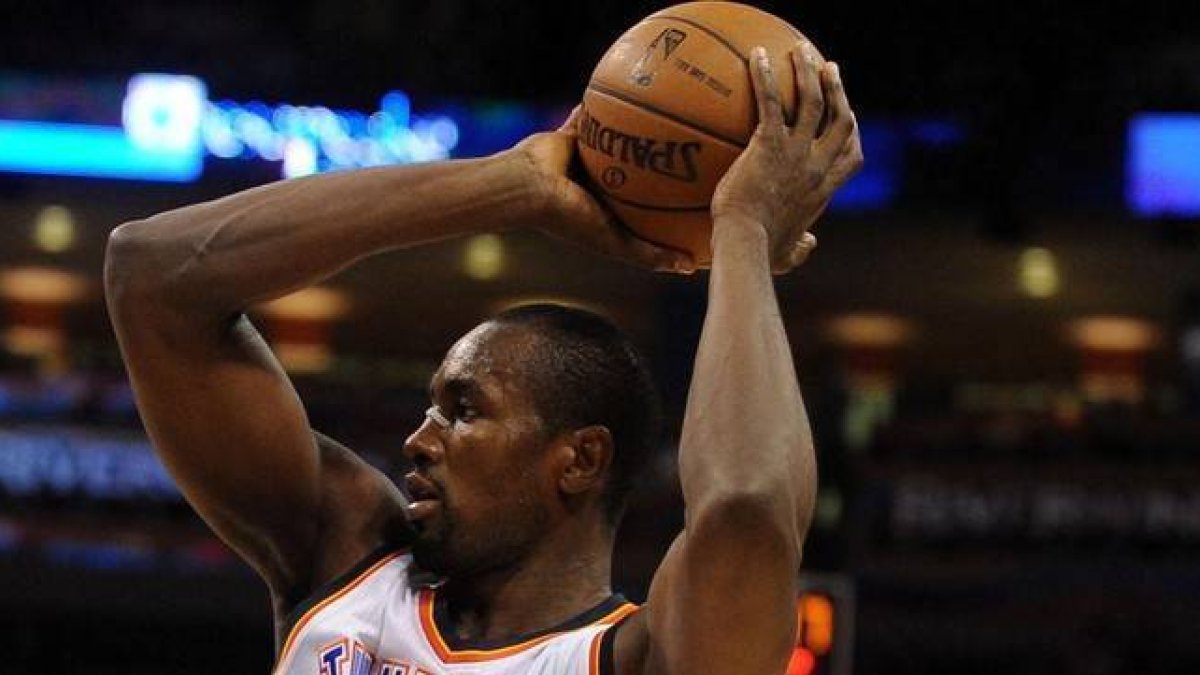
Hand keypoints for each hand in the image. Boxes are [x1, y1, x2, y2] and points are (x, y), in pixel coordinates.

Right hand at [511, 110, 695, 273]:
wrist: (526, 188)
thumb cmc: (568, 218)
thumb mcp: (615, 243)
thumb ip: (649, 255)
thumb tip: (691, 268)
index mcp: (610, 212)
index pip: (651, 208)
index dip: (675, 202)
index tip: (705, 193)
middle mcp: (599, 186)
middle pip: (638, 174)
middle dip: (663, 162)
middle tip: (696, 150)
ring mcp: (584, 161)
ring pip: (618, 143)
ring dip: (637, 131)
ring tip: (667, 116)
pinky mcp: (569, 136)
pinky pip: (590, 115)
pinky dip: (604, 104)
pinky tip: (632, 88)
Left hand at [711, 43, 862, 272]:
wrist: (745, 244)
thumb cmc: (761, 254)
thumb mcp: (788, 255)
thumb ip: (801, 249)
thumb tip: (809, 246)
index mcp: (825, 189)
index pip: (851, 154)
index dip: (852, 130)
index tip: (847, 113)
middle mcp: (818, 166)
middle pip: (840, 118)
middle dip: (837, 90)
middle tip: (828, 68)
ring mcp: (797, 153)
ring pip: (813, 100)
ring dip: (808, 71)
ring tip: (800, 51)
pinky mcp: (769, 144)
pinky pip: (769, 101)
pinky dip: (765, 76)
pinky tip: (756, 56)